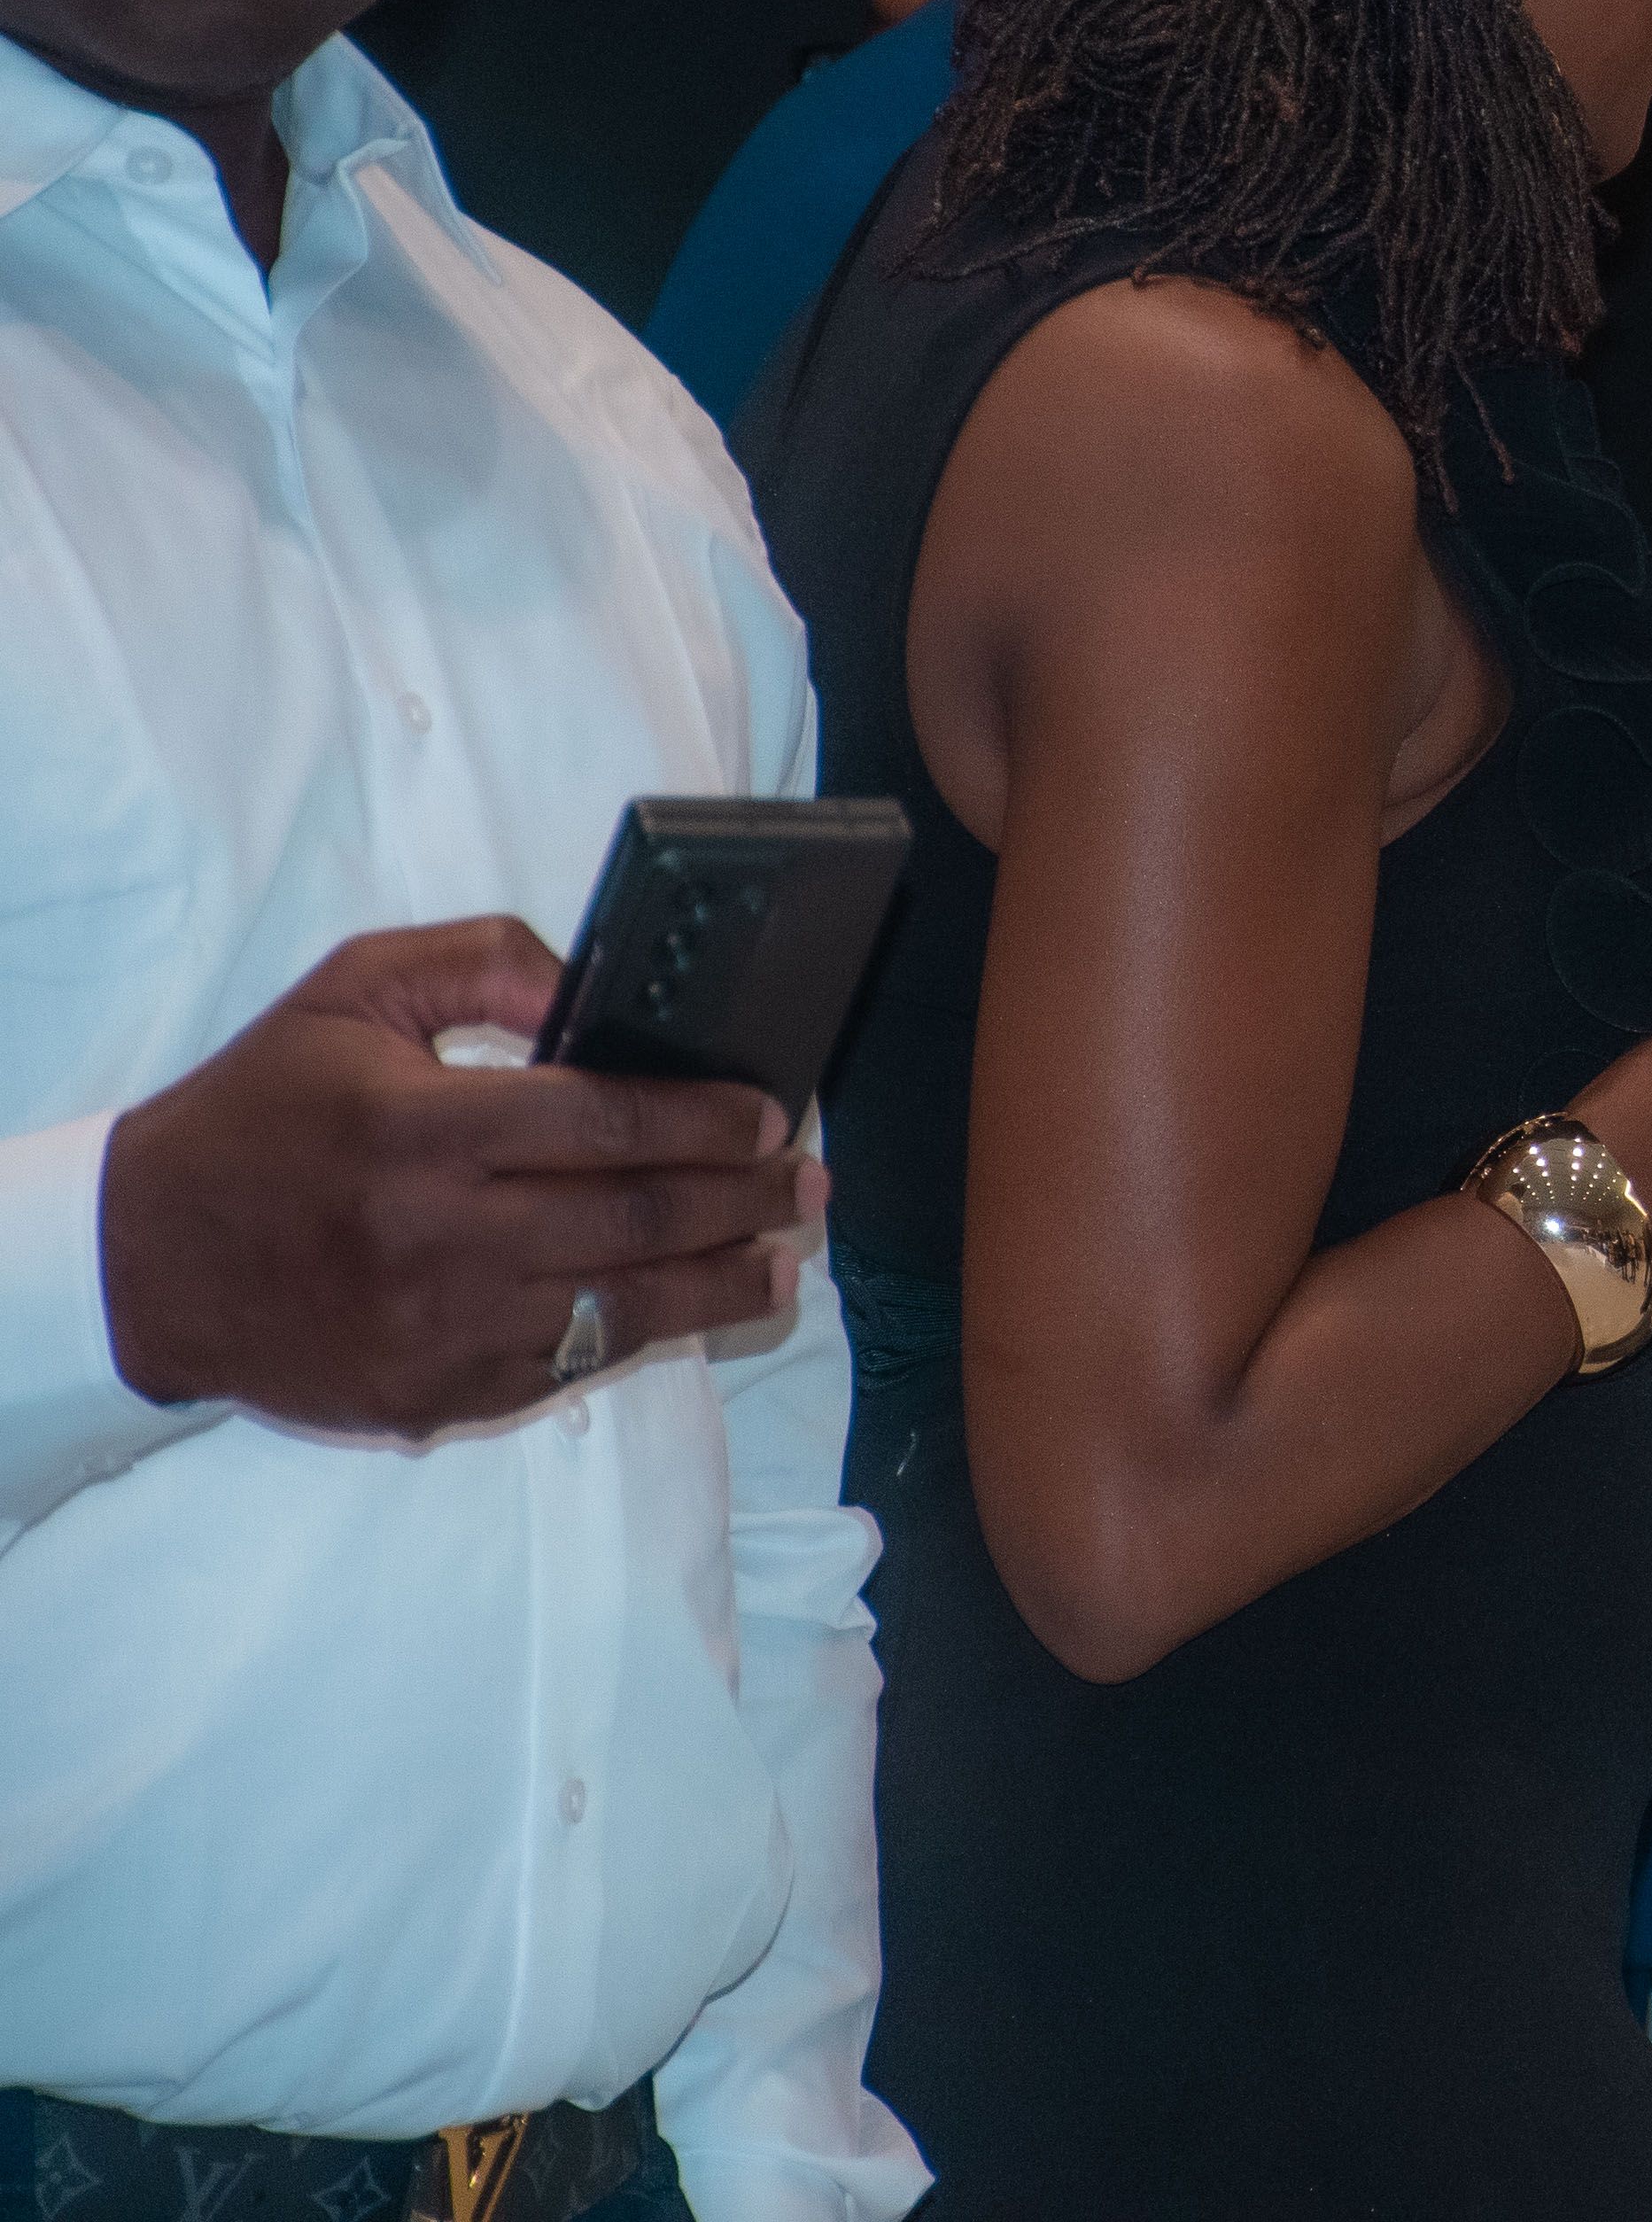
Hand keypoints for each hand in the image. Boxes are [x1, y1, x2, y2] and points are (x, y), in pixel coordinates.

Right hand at [98, 921, 819, 1436]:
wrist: (143, 1260)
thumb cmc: (260, 1112)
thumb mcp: (350, 992)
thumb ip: (482, 959)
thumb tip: (596, 986)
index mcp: (422, 1129)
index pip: (609, 1124)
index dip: (709, 1120)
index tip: (770, 1112)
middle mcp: (439, 1236)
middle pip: (637, 1219)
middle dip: (745, 1199)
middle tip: (806, 1184)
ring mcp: (441, 1327)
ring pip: (624, 1308)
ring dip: (721, 1282)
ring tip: (780, 1258)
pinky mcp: (436, 1393)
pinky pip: (571, 1365)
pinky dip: (639, 1333)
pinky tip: (685, 1303)